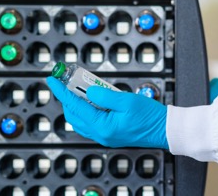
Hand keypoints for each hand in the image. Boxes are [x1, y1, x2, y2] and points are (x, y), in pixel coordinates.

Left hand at [46, 77, 168, 148]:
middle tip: (68, 82)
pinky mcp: (110, 135)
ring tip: (81, 89)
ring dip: (77, 105)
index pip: (75, 106)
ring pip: (81, 121)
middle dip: (68, 98)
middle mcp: (101, 134)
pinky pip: (91, 123)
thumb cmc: (150, 116)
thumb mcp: (126, 100)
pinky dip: (87, 111)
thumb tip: (88, 91)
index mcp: (103, 127)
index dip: (61, 92)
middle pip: (74, 116)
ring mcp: (105, 137)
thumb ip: (104, 95)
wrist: (164, 130)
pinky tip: (94, 100)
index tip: (52, 80)